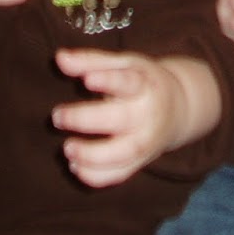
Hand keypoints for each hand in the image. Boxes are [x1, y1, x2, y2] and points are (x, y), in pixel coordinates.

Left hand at [52, 49, 218, 187]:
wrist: (177, 109)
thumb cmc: (142, 81)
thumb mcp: (123, 63)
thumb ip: (90, 60)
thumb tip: (59, 58)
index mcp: (144, 84)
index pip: (127, 82)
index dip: (108, 81)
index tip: (86, 80)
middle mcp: (147, 115)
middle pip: (120, 120)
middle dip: (85, 119)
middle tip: (56, 115)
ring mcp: (145, 142)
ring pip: (121, 154)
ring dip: (90, 155)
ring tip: (66, 148)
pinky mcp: (139, 162)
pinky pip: (119, 175)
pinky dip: (95, 176)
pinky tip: (74, 165)